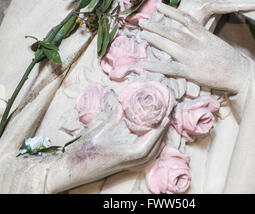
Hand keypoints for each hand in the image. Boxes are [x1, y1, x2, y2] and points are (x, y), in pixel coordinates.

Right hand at [46, 89, 171, 192]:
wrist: (73, 168)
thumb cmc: (86, 150)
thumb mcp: (101, 128)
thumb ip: (114, 115)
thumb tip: (122, 99)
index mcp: (131, 153)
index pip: (154, 138)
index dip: (161, 124)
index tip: (167, 112)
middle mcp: (134, 161)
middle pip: (157, 145)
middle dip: (163, 128)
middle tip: (168, 111)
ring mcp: (131, 164)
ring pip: (153, 151)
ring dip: (159, 135)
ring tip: (162, 119)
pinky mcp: (128, 164)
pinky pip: (146, 153)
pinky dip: (152, 142)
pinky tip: (150, 132)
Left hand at [139, 3, 251, 96]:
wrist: (241, 74)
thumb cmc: (229, 59)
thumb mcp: (215, 42)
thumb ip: (201, 37)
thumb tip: (187, 32)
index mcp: (204, 35)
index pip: (185, 19)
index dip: (170, 11)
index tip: (158, 6)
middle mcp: (196, 44)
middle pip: (173, 31)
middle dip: (156, 25)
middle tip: (142, 21)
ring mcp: (193, 58)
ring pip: (169, 46)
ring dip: (154, 39)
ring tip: (142, 34)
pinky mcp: (191, 72)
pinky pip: (170, 68)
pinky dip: (156, 66)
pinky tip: (144, 64)